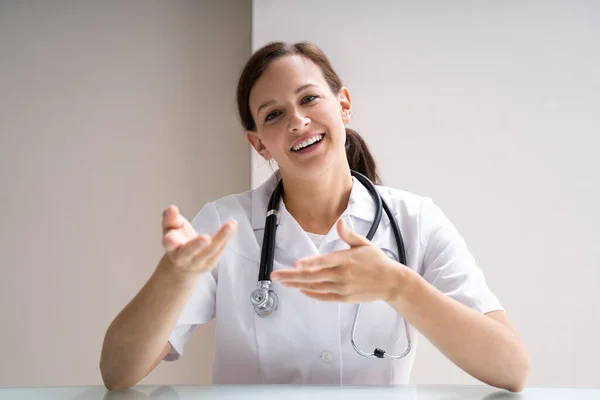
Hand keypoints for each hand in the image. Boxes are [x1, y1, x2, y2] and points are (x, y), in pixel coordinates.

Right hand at [161, 205, 236, 274]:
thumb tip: (171, 209)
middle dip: (196, 245)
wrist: (182, 267)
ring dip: (221, 238)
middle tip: (205, 238)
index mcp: (171, 248)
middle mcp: (183, 257)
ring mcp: (198, 262)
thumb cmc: (177, 242)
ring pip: (210, 251)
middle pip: (189, 252)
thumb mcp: (170, 229)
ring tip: (230, 225)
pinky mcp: (210, 263)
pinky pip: (219, 250)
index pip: (169, 244)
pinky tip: (232, 226)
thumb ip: (170, 219)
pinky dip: (226, 238)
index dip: (170, 241)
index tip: (172, 237)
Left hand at [271, 218, 406, 302]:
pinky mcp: (344, 298)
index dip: (309, 263)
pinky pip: (324, 297)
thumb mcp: (364, 244)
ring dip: (297, 285)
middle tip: (276, 275)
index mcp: (346, 260)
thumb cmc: (377, 261)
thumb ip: (348, 234)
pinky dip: (311, 294)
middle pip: (313, 276)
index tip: (295, 264)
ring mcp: (342, 288)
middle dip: (292, 276)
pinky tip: (301, 290)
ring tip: (283, 282)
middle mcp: (342, 275)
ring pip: (315, 287)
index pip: (324, 262)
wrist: (391, 282)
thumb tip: (339, 221)